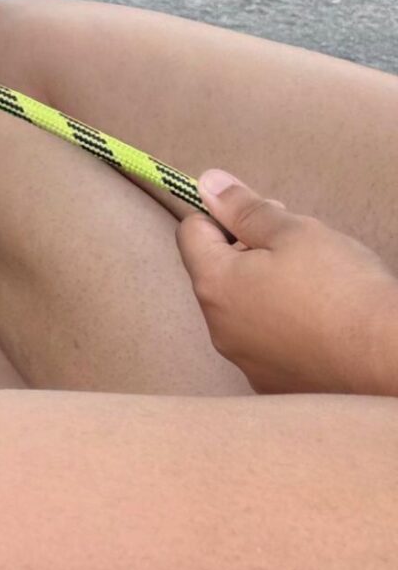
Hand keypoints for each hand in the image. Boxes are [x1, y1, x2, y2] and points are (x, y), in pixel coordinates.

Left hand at [177, 170, 397, 395]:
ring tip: (316, 287)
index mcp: (215, 285)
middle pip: (218, 273)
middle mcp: (219, 329)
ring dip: (266, 291)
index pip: (191, 233)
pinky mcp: (275, 385)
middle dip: (248, 253)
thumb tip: (207, 184)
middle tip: (298, 248)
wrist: (390, 361)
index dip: (222, 216)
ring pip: (243, 310)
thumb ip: (245, 209)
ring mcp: (246, 362)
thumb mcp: (295, 232)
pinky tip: (321, 323)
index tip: (261, 219)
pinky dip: (285, 327)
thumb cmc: (343, 291)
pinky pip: (267, 344)